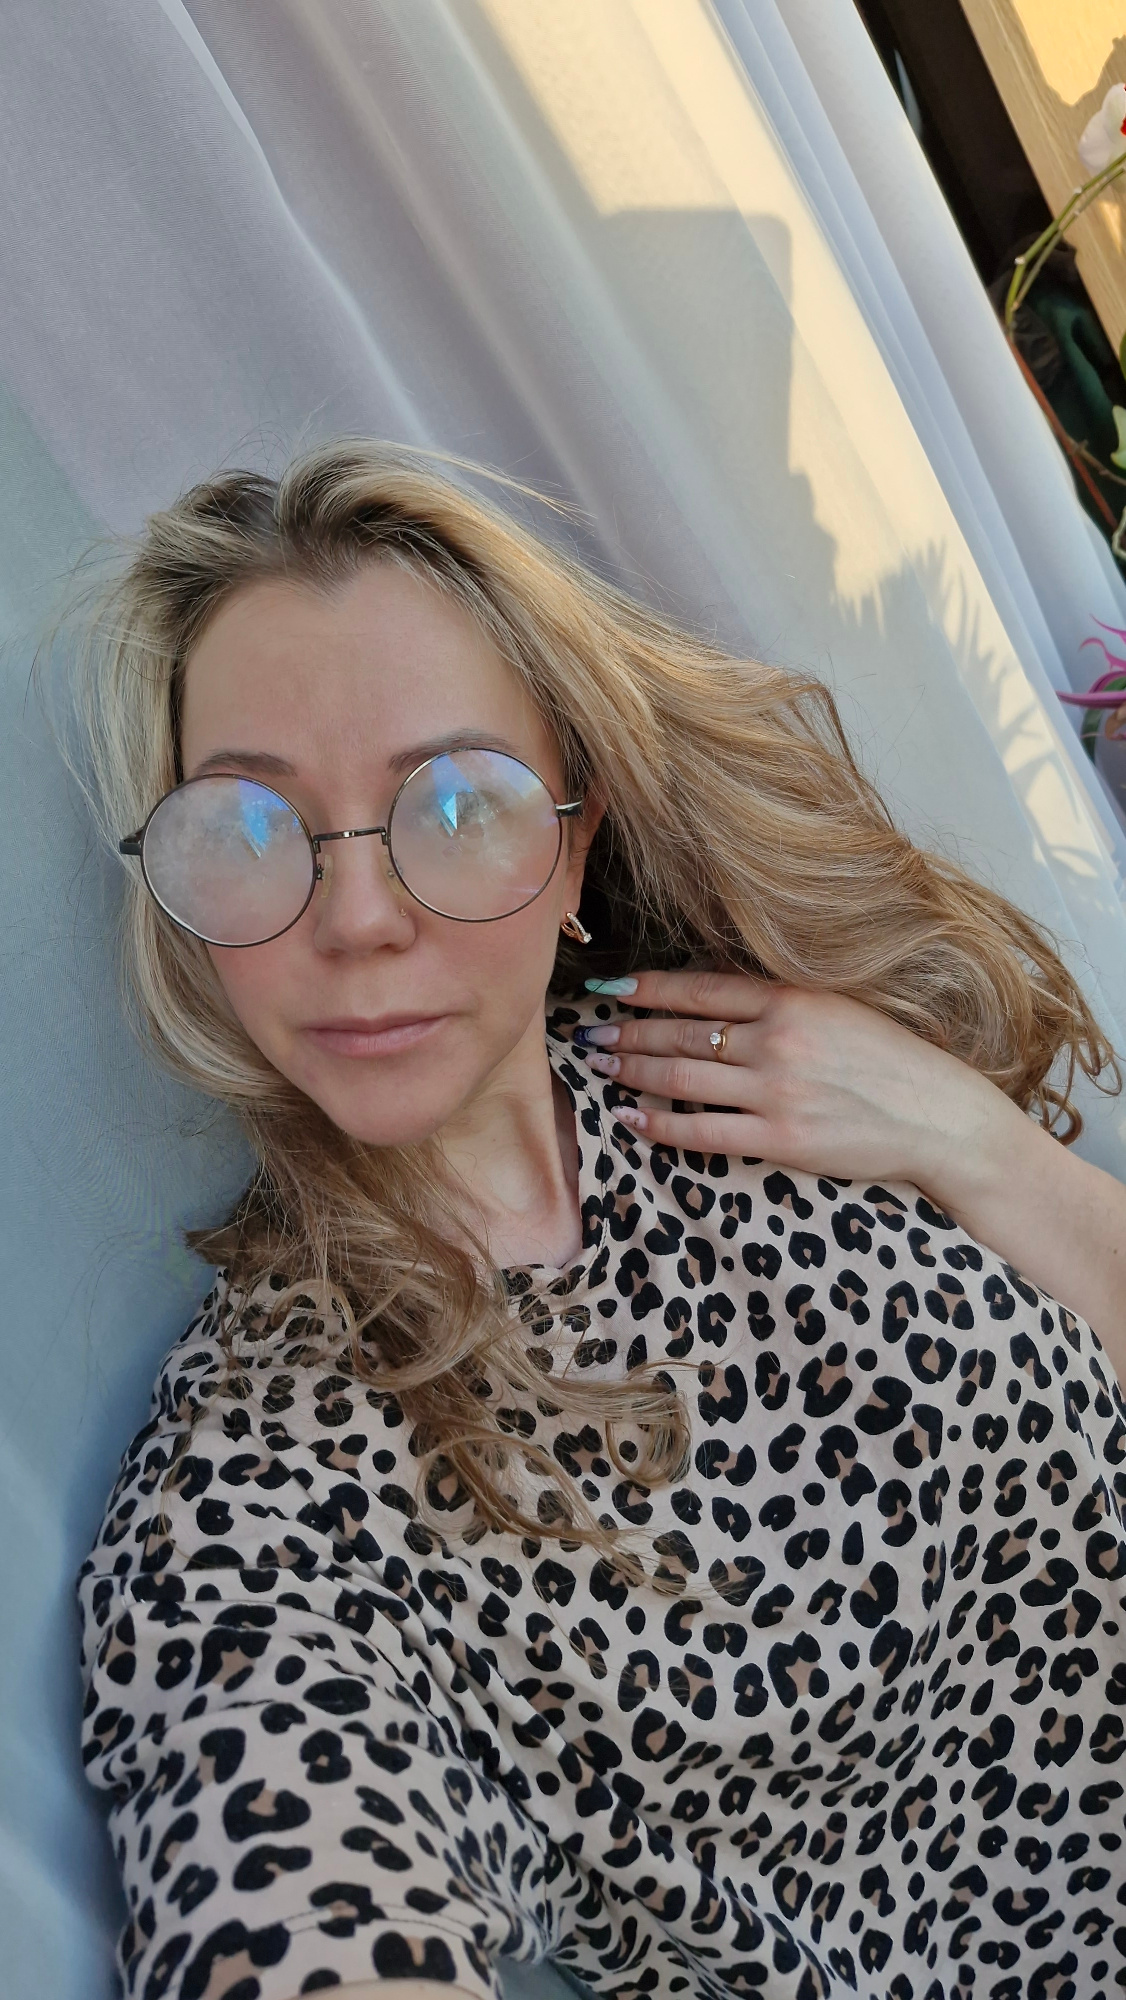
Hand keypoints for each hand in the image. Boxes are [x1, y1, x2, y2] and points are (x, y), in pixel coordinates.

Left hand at [575, 968, 1010, 1200]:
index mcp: (793, 999)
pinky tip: (631, 1118)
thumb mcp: (840, 1009)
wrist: (941, 1118)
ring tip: (604, 1068)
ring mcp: (778, 1091)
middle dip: (629, 1033)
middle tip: (592, 1034)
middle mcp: (779, 1039)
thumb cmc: (893, 1063)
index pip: (702, 987)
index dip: (649, 989)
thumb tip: (715, 996)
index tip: (612, 988)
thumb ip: (781, 1002)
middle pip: (681, 1033)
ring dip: (634, 1072)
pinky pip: (703, 1132)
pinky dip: (660, 1125)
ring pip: (682, 1079)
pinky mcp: (781, 1139)